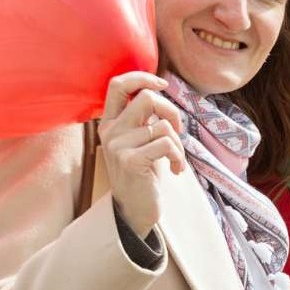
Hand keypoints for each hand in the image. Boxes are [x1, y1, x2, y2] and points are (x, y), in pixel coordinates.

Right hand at [100, 71, 183, 234]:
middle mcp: (110, 131)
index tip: (163, 86)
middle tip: (178, 132)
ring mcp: (117, 146)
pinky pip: (166, 144)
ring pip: (163, 125)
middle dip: (172, 111)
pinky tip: (175, 171)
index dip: (143, 77)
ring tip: (176, 160)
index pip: (118, 84)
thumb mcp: (140, 141)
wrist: (135, 212)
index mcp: (110, 123)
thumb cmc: (142, 174)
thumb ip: (144, 119)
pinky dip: (178, 157)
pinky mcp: (129, 161)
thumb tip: (161, 92)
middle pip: (147, 98)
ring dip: (179, 143)